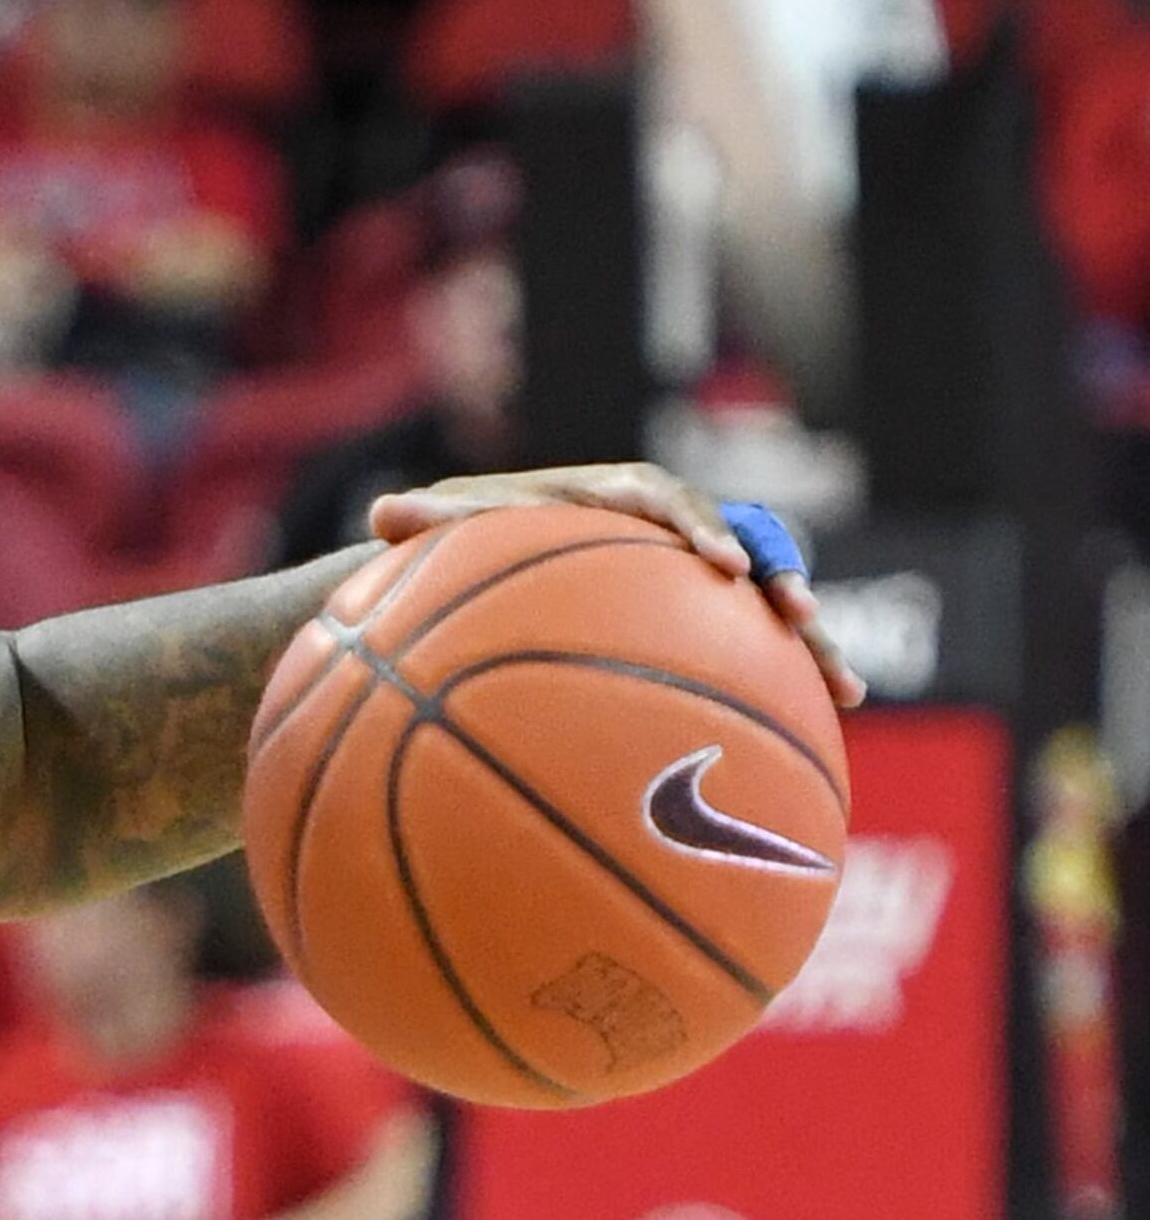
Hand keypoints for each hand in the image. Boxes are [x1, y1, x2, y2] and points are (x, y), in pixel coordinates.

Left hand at [369, 463, 866, 707]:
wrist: (492, 568)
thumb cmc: (465, 544)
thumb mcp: (444, 534)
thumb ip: (426, 524)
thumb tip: (378, 512)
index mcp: (616, 496)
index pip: (666, 500)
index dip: (698, 525)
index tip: (715, 562)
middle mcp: (669, 530)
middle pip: (741, 542)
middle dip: (775, 574)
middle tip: (795, 613)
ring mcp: (694, 578)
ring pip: (766, 600)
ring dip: (809, 639)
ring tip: (841, 688)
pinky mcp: (707, 622)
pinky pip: (759, 650)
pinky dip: (795, 680)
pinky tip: (831, 724)